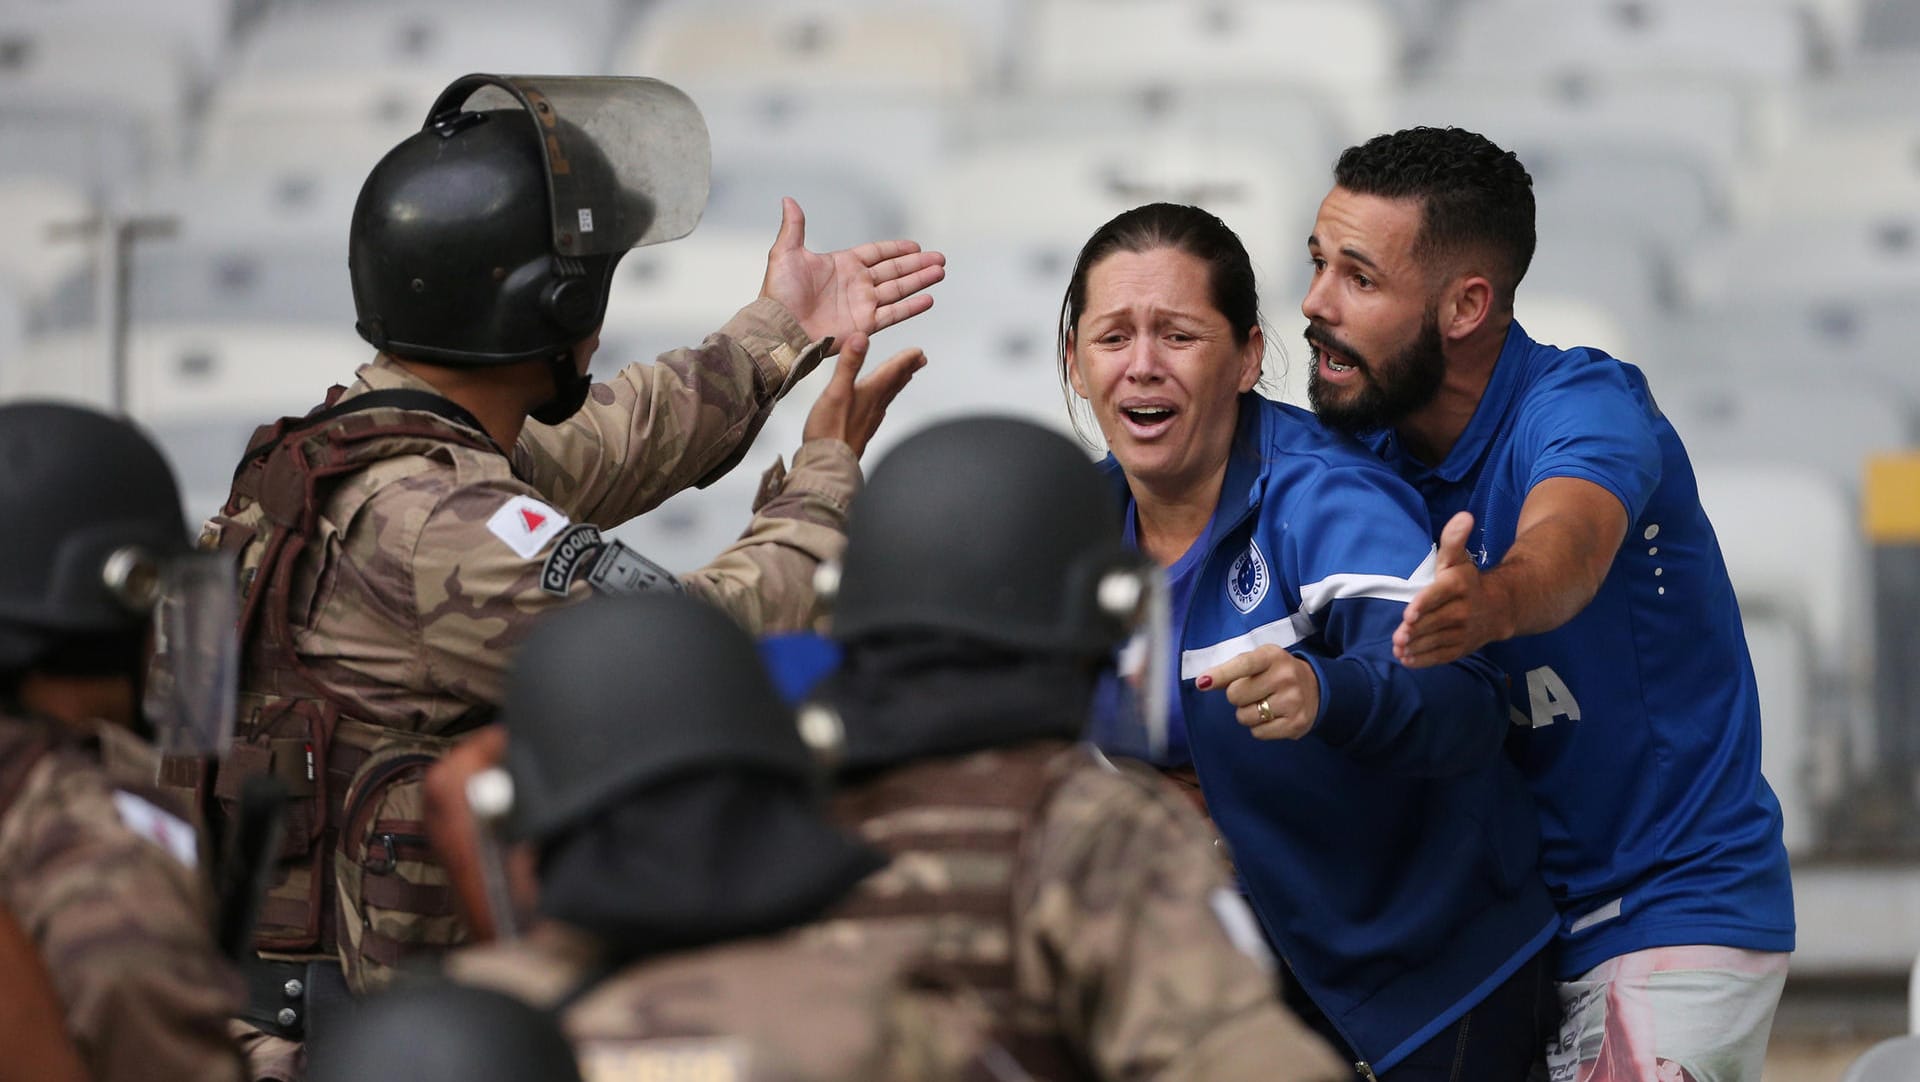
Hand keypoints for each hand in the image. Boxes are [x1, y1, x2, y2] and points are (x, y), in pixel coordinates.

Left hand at [759, 197, 945, 352]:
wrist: (779, 328)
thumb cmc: (778, 294)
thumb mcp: (785, 253)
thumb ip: (794, 227)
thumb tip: (789, 200)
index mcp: (842, 265)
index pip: (876, 253)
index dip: (896, 249)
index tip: (915, 246)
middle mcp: (856, 284)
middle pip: (894, 270)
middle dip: (917, 264)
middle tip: (940, 258)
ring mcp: (862, 305)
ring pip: (899, 289)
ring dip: (920, 280)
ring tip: (940, 272)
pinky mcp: (865, 324)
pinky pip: (893, 313)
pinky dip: (911, 307)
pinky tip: (928, 298)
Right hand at [801, 333, 926, 457]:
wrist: (828, 465)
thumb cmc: (830, 431)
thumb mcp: (836, 390)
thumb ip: (849, 364)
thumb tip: (861, 338)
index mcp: (869, 393)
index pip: (891, 372)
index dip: (904, 359)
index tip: (917, 351)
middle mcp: (873, 407)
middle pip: (894, 384)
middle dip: (906, 370)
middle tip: (920, 360)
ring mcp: (868, 420)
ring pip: (888, 397)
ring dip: (897, 384)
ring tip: (905, 377)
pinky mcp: (860, 432)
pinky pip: (877, 412)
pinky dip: (883, 402)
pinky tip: (880, 406)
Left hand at [1195, 644, 1318, 740]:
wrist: (1317, 688)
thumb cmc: (1276, 673)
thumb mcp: (1259, 662)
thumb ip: (1231, 670)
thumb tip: (1203, 682)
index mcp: (1272, 656)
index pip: (1242, 664)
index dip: (1220, 675)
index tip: (1202, 683)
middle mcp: (1285, 676)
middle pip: (1235, 695)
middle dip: (1237, 696)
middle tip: (1252, 692)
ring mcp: (1292, 701)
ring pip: (1244, 716)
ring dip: (1247, 713)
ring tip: (1263, 704)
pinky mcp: (1296, 724)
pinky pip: (1258, 733)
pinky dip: (1259, 728)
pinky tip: (1272, 717)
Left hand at [1394, 511, 1500, 667]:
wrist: (1500, 607)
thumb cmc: (1468, 581)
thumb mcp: (1459, 558)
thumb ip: (1454, 539)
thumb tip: (1464, 515)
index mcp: (1460, 585)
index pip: (1440, 594)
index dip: (1424, 605)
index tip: (1408, 615)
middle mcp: (1464, 610)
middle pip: (1436, 621)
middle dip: (1417, 631)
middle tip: (1398, 637)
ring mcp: (1464, 631)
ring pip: (1438, 640)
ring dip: (1417, 647)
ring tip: (1399, 649)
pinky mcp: (1462, 647)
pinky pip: (1443, 655)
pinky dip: (1425, 660)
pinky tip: (1407, 660)